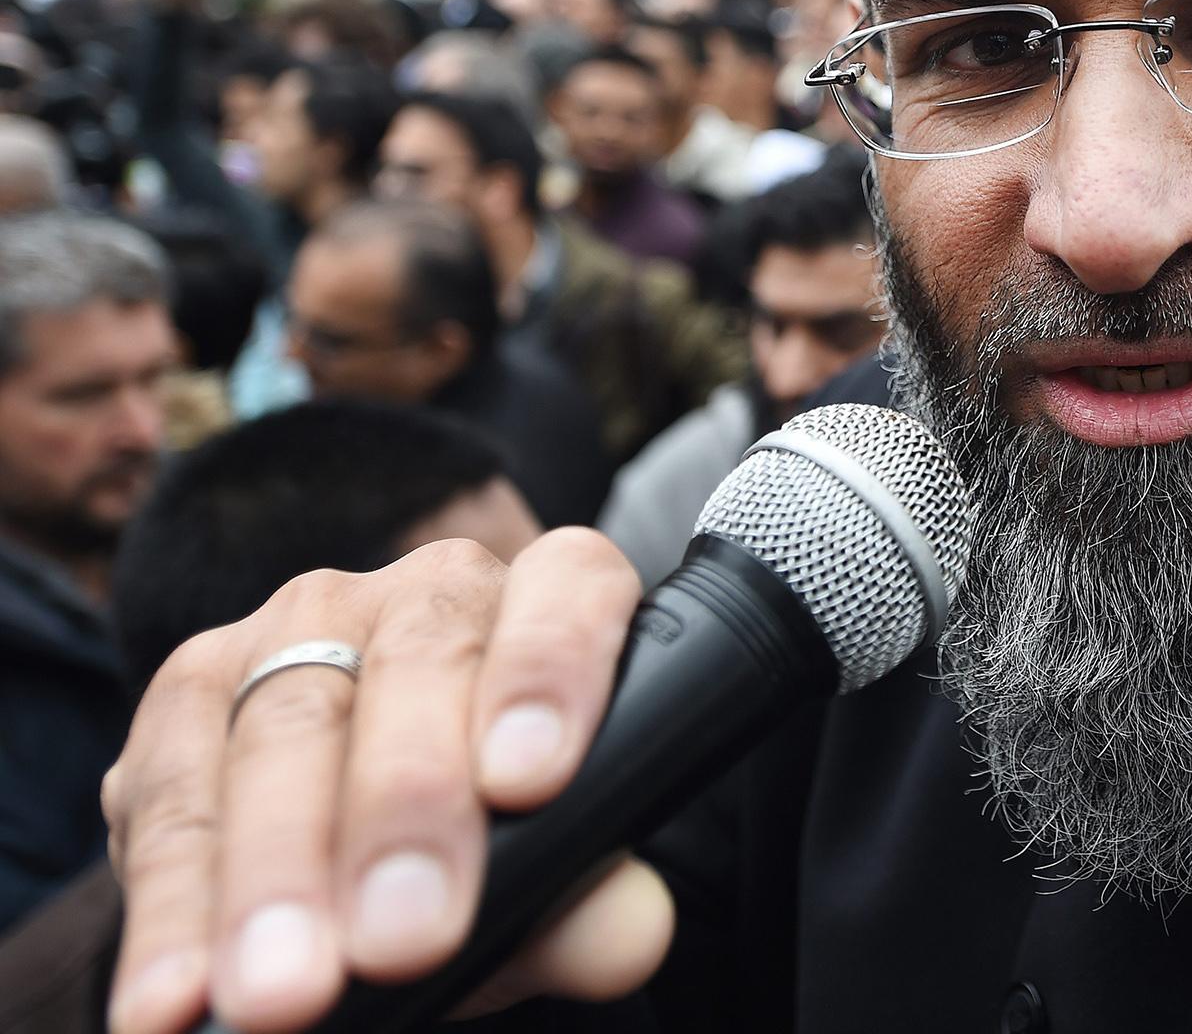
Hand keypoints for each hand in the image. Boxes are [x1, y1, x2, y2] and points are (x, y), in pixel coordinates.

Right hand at [103, 529, 670, 1033]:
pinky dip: (174, 912)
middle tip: (406, 939)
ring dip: (278, 875)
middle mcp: (420, 592)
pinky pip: (171, 800)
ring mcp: (294, 632)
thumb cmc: (491, 846)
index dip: (550, 668)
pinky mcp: (186, 700)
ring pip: (284, 731)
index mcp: (542, 600)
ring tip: (285, 991)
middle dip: (405, 808)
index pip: (568, 591)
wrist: (367, 862)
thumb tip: (627, 931)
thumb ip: (597, 898)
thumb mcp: (555, 876)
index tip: (529, 783)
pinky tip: (178, 996)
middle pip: (417, 666)